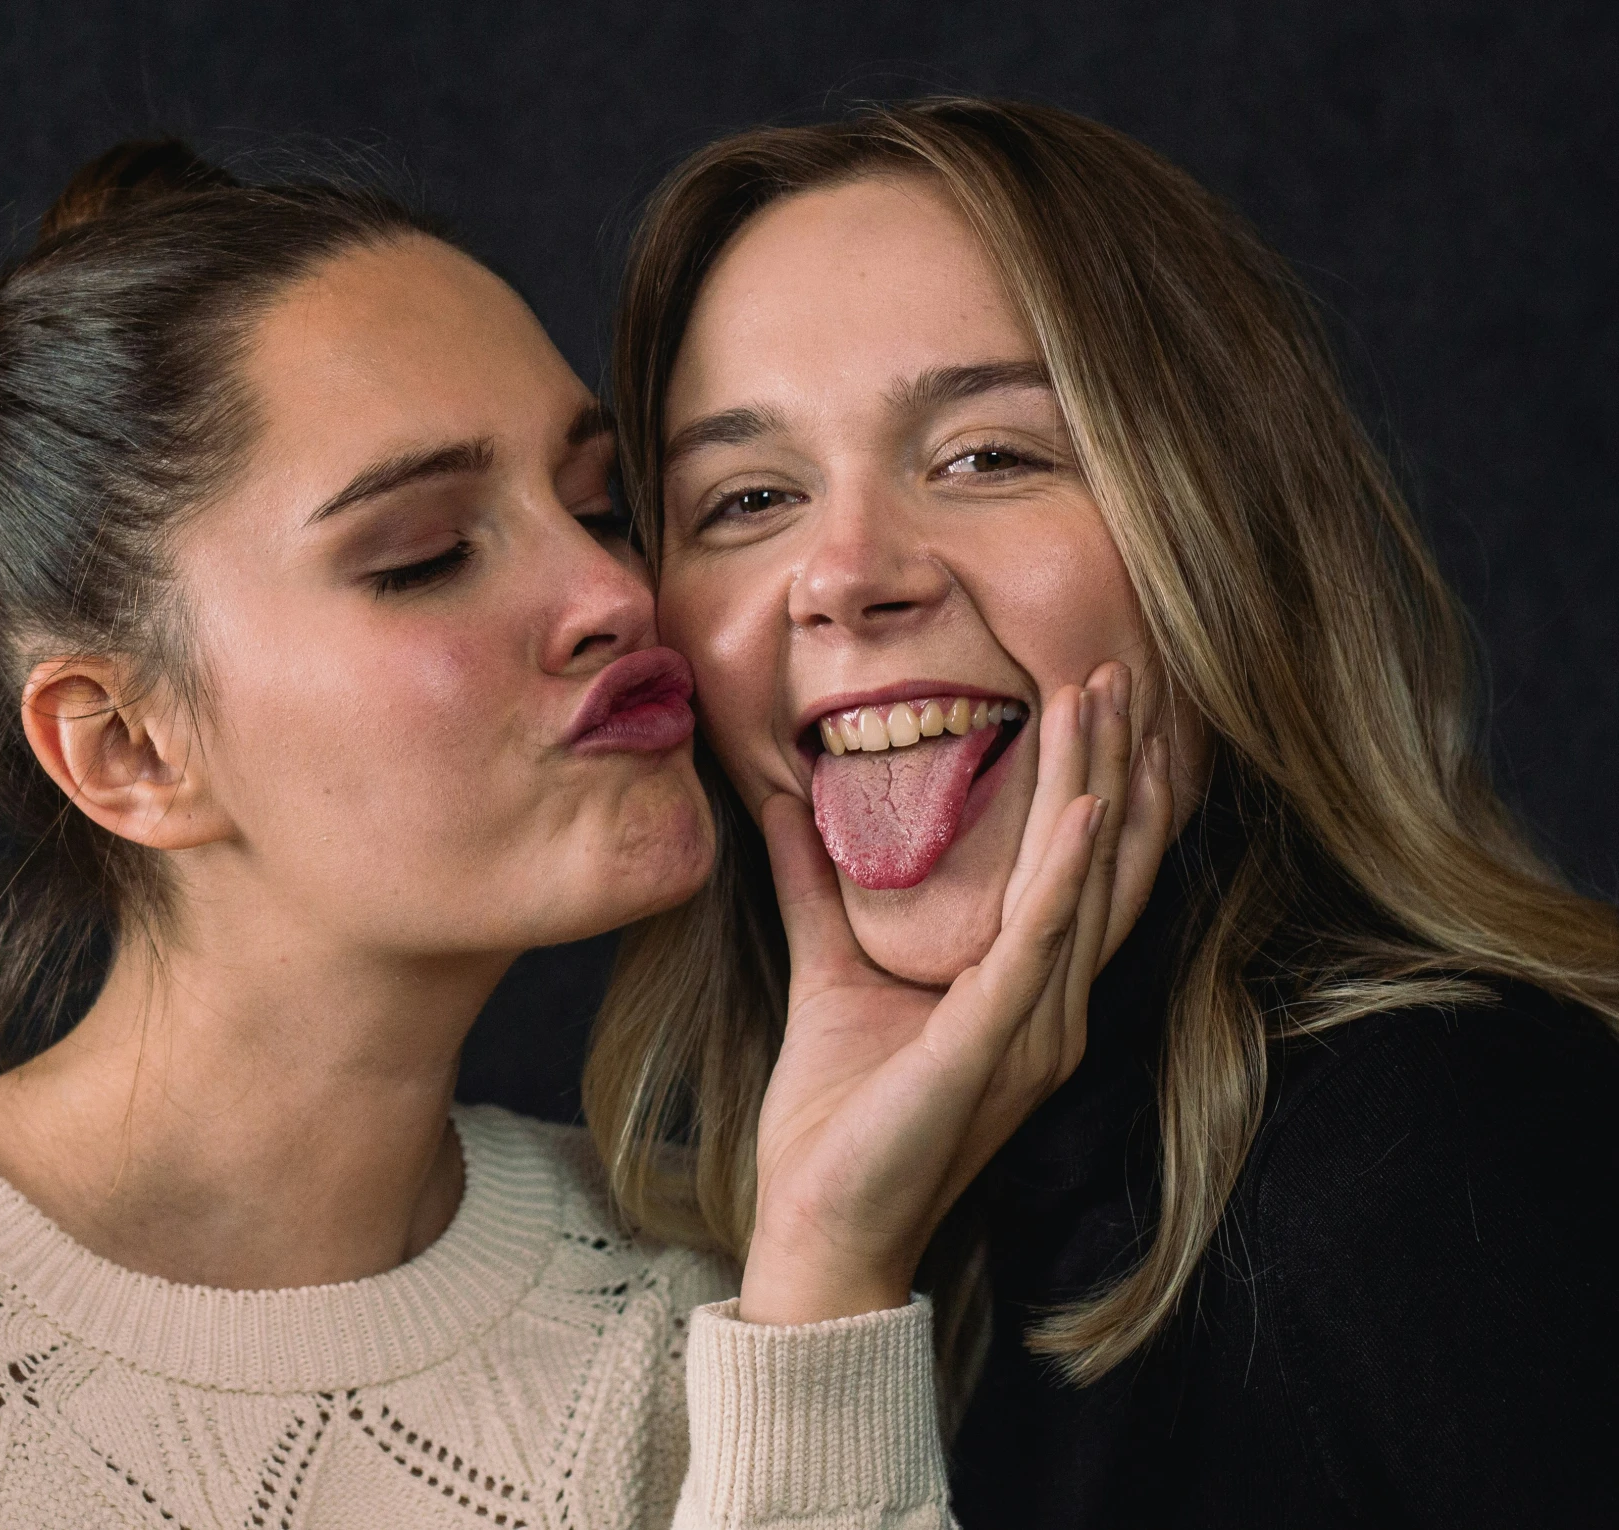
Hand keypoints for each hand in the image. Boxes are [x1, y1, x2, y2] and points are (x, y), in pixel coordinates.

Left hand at [736, 662, 1172, 1325]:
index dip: (1096, 783)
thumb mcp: (826, 971)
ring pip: (1082, 883)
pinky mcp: (997, 1045)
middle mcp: (1049, 1006)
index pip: (1078, 870)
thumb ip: (816, 887)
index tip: (1097, 698)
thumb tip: (783, 799)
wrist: (820, 1221)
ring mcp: (1034, 1028)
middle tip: (1121, 667)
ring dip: (1096, 784)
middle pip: (1100, 862)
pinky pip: (1041, 943)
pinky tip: (1082, 806)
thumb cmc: (834, 1117)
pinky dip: (1064, 870)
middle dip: (1112, 761)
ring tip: (1103, 700)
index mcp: (1022, 993)